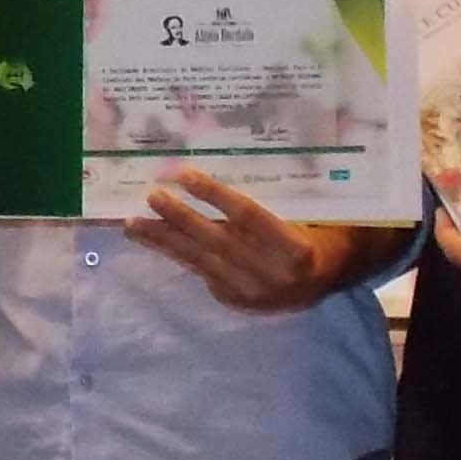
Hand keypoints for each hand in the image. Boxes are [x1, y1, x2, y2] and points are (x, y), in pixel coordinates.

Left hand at [127, 168, 387, 313]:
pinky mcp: (234, 301)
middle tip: (151, 195)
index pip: (247, 216)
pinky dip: (175, 253)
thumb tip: (228, 157)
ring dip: (164, 241)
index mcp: (297, 249)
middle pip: (217, 241)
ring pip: (200, 262)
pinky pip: (200, 272)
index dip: (214, 194)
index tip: (184, 173)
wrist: (328, 279)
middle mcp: (272, 276)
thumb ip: (276, 196)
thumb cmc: (319, 228)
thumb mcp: (308, 210)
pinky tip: (152, 238)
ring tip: (132, 223)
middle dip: (180, 218)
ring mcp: (251, 294)